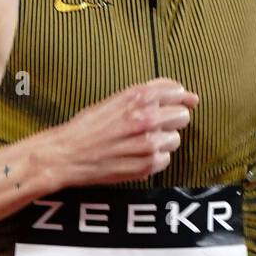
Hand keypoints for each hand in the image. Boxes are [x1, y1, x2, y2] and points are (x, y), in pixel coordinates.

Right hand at [44, 78, 198, 188]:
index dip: (183, 96)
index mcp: (137, 97)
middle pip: (182, 115)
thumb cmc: (87, 126)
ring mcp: (148, 143)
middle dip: (173, 119)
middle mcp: (146, 118)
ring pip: (176, 139)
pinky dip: (155, 158)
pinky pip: (165, 159)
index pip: (176, 91)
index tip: (188, 100)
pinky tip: (138, 155)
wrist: (67, 154)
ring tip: (141, 142)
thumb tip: (178, 93)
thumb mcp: (114, 100)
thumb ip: (144, 96)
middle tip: (158, 124)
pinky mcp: (146, 164)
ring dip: (163, 141)